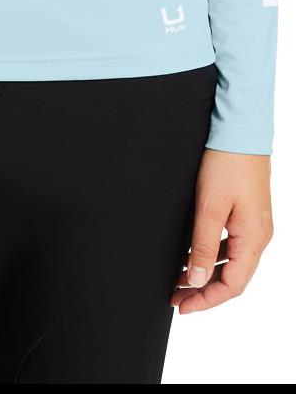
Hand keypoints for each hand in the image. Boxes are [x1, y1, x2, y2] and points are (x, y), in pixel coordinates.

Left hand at [171, 147, 273, 312]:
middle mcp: (259, 235)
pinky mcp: (248, 212)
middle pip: (234, 277)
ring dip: (207, 273)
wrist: (239, 128)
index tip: (182, 306)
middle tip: (176, 296)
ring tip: (179, 277)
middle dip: (204, 290)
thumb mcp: (209, 207)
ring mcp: (255, 223)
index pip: (233, 286)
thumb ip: (203, 247)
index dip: (206, 300)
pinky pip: (233, 244)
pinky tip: (193, 252)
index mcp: (253, 238)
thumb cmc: (227, 162)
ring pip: (232, 261)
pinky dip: (213, 254)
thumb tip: (197, 281)